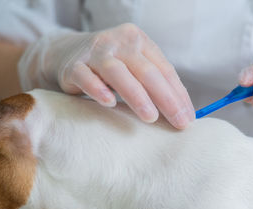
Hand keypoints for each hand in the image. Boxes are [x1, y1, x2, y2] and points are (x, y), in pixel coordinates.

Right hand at [19, 23, 193, 128]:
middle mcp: (119, 42)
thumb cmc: (110, 66)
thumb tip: (184, 115)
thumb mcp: (135, 67)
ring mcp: (95, 52)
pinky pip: (86, 77)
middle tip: (178, 122)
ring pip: (119, 73)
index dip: (178, 96)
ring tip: (151, 117)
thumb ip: (156, 83)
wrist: (65, 53)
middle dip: (166, 99)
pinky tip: (109, 103)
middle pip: (147, 72)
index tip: (188, 119)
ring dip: (137, 96)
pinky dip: (97, 90)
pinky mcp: (73, 65)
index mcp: (140, 41)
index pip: (164, 70)